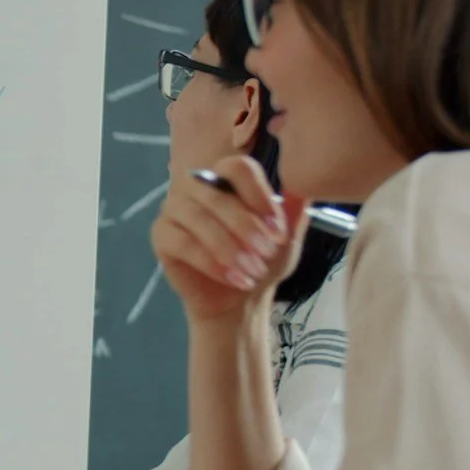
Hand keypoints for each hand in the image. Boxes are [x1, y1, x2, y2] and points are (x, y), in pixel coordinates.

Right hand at [150, 156, 306, 323]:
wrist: (239, 301)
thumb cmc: (262, 263)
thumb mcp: (287, 238)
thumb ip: (295, 211)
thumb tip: (308, 183)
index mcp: (227, 179)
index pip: (238, 168)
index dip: (259, 195)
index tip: (278, 229)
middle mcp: (197, 187)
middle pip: (217, 194)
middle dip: (246, 227)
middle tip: (267, 254)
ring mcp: (175, 209)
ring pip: (198, 218)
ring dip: (229, 247)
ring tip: (252, 271)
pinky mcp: (161, 236)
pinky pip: (182, 242)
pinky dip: (211, 262)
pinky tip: (233, 278)